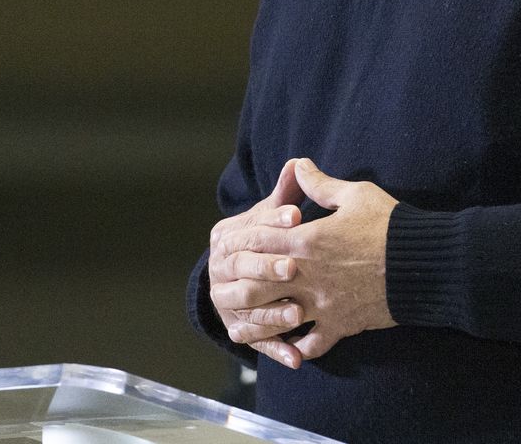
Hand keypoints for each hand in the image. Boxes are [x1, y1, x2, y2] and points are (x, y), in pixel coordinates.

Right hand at [209, 161, 307, 357]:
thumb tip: (297, 163)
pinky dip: (276, 350)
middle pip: (241, 270)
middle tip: (294, 268)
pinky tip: (297, 357)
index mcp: (225, 240)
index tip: (299, 216)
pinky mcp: (240, 330)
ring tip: (298, 313)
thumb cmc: (267, 239)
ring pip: (245, 309)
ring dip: (271, 313)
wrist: (244, 274)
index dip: (272, 222)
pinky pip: (256, 342)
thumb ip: (285, 194)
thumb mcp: (272, 216)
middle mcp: (220, 273)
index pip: (247, 230)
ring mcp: (227, 303)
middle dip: (267, 267)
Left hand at [217, 157, 398, 365]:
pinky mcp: (340, 325)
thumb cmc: (390, 225)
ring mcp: (322, 305)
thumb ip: (320, 185)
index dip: (240, 243)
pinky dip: (297, 348)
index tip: (227, 246)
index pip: (259, 242)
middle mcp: (307, 276)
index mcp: (306, 242)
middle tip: (225, 291)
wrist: (423, 265)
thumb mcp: (355, 195)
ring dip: (256, 325)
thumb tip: (297, 165)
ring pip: (276, 321)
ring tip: (240, 328)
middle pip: (257, 288)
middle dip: (238, 289)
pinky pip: (312, 344)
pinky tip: (290, 349)